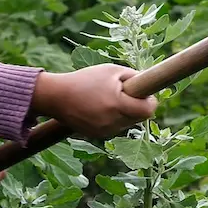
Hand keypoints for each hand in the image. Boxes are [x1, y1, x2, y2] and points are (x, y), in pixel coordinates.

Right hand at [32, 64, 157, 137]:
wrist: (57, 96)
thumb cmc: (85, 79)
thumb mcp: (111, 70)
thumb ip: (134, 77)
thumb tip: (150, 86)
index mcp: (117, 103)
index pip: (147, 110)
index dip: (149, 101)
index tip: (144, 94)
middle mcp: (112, 121)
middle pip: (139, 118)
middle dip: (137, 106)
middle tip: (126, 94)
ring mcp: (105, 131)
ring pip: (128, 124)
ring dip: (125, 113)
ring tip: (109, 100)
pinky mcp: (98, 136)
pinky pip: (115, 128)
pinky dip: (114, 119)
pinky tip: (100, 108)